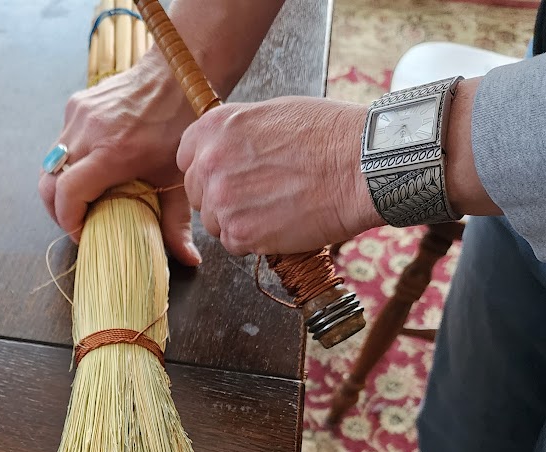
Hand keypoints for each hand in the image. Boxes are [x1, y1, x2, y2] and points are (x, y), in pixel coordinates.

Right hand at [38, 51, 202, 265]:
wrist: (175, 74)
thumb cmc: (178, 125)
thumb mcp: (177, 177)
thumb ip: (177, 223)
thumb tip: (189, 259)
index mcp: (112, 153)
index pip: (66, 194)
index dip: (68, 222)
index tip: (83, 233)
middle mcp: (88, 132)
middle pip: (48, 183)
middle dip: (57, 211)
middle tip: (77, 223)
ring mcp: (77, 116)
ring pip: (50, 164)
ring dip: (60, 188)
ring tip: (84, 200)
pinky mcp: (75, 106)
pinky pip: (61, 144)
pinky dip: (69, 164)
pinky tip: (91, 170)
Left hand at [176, 97, 382, 255]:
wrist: (359, 166)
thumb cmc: (328, 136)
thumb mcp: (272, 114)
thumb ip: (238, 135)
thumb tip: (226, 150)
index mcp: (215, 128)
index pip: (186, 158)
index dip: (207, 170)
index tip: (225, 176)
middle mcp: (210, 164)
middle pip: (199, 195)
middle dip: (222, 199)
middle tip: (259, 195)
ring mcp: (223, 201)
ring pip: (215, 223)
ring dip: (238, 221)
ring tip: (275, 208)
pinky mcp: (240, 233)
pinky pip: (233, 244)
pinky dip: (254, 240)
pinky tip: (280, 223)